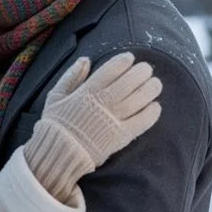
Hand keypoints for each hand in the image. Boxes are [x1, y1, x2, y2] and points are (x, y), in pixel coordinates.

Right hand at [24, 53, 162, 201]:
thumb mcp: (55, 96)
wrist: (58, 153)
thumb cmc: (56, 124)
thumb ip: (71, 77)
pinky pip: (142, 122)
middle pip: (129, 82)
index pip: (111, 70)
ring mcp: (114, 120)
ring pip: (139, 99)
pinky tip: (156, 106)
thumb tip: (85, 60)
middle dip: (141, 72)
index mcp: (87, 92)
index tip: (129, 58)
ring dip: (151, 89)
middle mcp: (103, 103)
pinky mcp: (121, 136)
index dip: (123, 61)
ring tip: (155, 83)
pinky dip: (152, 113)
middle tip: (146, 69)